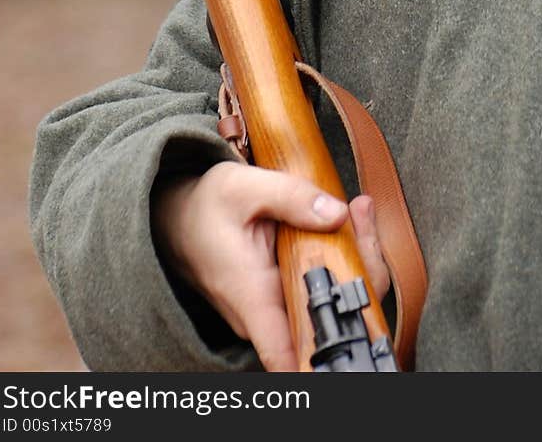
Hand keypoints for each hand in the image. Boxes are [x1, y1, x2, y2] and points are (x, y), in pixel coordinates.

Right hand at [152, 161, 389, 370]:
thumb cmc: (205, 206)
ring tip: (359, 213)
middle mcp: (264, 316)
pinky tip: (349, 221)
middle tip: (362, 221)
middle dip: (360, 277)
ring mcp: (275, 310)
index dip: (327, 350)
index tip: (357, 318)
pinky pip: (323, 291)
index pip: (289, 355)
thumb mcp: (243, 187)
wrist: (178, 217)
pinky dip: (344, 260)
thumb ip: (291, 197)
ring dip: (356, 264)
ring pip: (331, 305)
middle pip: (328, 322)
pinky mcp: (282, 298)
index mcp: (251, 297)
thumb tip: (338, 214)